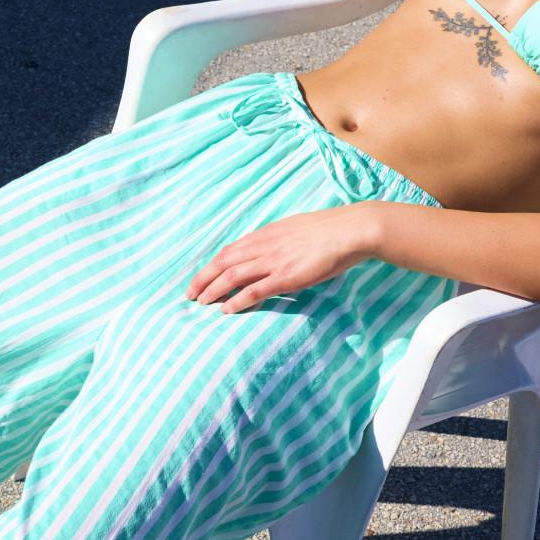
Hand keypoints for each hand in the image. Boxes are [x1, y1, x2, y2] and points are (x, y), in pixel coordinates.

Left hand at [185, 202, 379, 312]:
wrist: (349, 231)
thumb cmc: (329, 230)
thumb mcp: (296, 228)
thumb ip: (280, 239)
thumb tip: (272, 248)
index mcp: (266, 234)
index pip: (230, 250)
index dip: (212, 265)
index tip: (201, 278)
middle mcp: (265, 246)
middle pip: (224, 263)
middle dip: (204, 279)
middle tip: (191, 295)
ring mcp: (274, 261)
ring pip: (233, 276)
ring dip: (214, 290)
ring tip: (202, 304)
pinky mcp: (286, 277)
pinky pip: (255, 290)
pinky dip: (237, 301)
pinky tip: (226, 310)